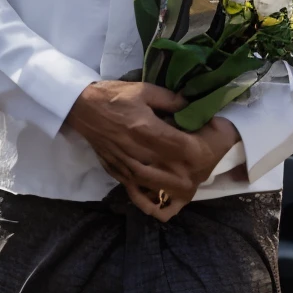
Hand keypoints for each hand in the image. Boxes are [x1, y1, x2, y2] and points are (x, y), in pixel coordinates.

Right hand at [65, 80, 241, 221]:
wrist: (81, 107)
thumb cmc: (113, 96)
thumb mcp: (144, 90)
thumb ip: (171, 100)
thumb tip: (192, 108)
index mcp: (147, 130)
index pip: (185, 150)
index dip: (204, 149)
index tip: (212, 141)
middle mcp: (140, 154)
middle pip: (180, 175)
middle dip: (199, 171)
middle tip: (206, 159)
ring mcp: (130, 169)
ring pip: (165, 190)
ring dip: (184, 187)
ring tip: (193, 176)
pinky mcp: (120, 175)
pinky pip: (140, 197)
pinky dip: (156, 203)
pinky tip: (167, 200)